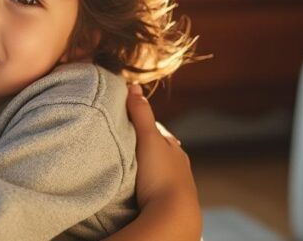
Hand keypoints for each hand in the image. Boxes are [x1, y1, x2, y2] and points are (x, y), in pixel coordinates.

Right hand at [126, 84, 201, 238]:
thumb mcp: (148, 138)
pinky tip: (138, 188)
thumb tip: (133, 85)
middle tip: (124, 144)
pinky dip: (147, 184)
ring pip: (157, 170)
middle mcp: (178, 166)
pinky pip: (155, 187)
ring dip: (146, 167)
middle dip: (144, 147)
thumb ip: (141, 113)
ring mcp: (175, 185)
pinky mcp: (168, 202)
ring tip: (128, 167)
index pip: (157, 131)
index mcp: (175, 149)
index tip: (126, 121)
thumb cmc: (161, 175)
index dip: (142, 124)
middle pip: (158, 151)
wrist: (173, 216)